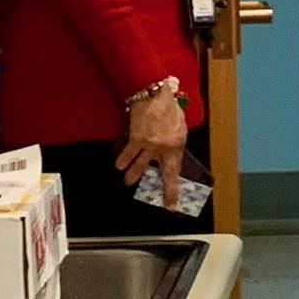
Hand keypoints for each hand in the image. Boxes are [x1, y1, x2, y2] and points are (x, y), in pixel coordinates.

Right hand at [115, 86, 187, 206]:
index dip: (174, 190)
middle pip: (162, 175)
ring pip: (138, 168)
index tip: (173, 204)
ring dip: (132, 176)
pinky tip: (119, 165)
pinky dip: (122, 160)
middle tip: (162, 203)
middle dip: (163, 191)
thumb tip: (171, 157)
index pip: (176, 172)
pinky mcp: (135, 139)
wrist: (153, 94)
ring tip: (128, 181)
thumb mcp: (180, 127)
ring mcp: (149, 145)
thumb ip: (175, 143)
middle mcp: (164, 148)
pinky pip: (127, 155)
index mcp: (177, 145)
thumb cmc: (168, 108)